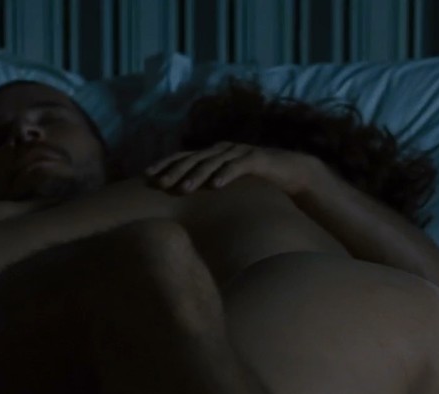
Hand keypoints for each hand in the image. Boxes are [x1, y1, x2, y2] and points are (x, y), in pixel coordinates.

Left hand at [145, 141, 321, 195]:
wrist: (291, 172)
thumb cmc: (254, 181)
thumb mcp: (227, 181)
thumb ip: (207, 185)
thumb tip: (182, 198)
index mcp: (213, 153)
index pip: (184, 156)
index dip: (165, 164)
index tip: (147, 176)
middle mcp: (223, 149)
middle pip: (194, 158)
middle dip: (175, 171)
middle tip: (160, 184)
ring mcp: (239, 152)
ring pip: (213, 162)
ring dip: (196, 175)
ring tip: (182, 189)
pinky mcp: (256, 159)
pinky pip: (238, 167)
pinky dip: (225, 175)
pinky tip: (215, 186)